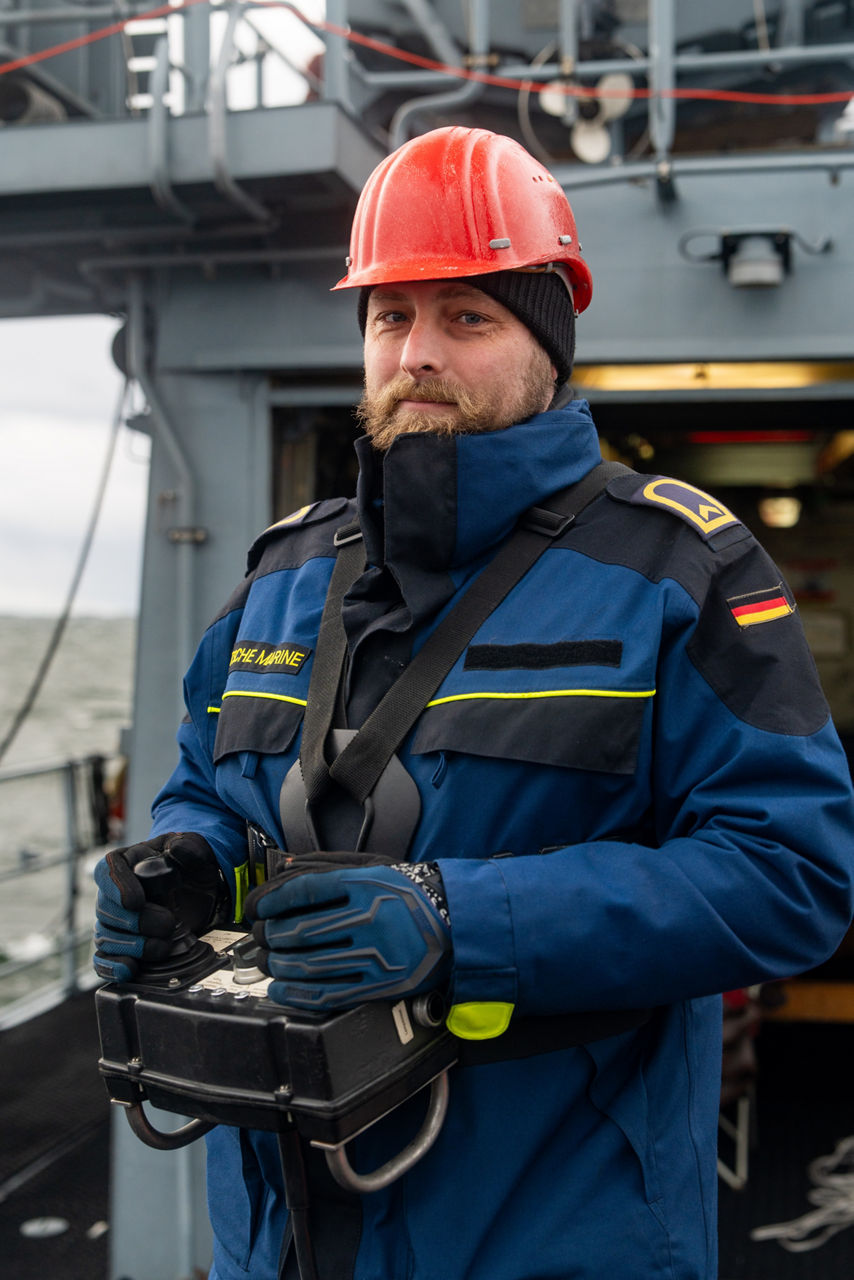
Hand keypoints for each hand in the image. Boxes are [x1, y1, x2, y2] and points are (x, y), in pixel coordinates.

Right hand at [93, 832, 225, 981]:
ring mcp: (113, 921)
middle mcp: (113, 892)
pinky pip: (103, 959)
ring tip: (164, 946)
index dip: (117, 888)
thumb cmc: (192, 867)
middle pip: (107, 909)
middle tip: (168, 924)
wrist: (201, 893)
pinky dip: (113, 966)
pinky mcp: (119, 946)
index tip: (136, 902)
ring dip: (134, 945)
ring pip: (106, 936)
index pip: (108, 872)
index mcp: (126, 861)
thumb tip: (176, 849)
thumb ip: (188, 847)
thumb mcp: (197, 850)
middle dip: (137, 922)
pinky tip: (130, 969)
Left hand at [245, 855, 451, 1011]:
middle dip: (271, 936)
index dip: (272, 901)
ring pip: (310, 964)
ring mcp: (376, 955)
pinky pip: (329, 994)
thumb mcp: (374, 867)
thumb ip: (329, 868)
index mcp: (366, 885)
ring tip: (269, 962)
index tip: (258, 908)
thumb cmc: (411, 893)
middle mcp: (370, 918)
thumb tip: (284, 868)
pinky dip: (298, 994)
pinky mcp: (382, 985)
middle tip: (261, 937)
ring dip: (279, 965)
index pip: (304, 891)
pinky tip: (281, 988)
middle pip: (300, 930)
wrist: (458, 922)